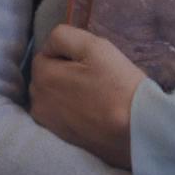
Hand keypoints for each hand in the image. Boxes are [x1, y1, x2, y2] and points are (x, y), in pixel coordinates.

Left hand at [28, 24, 144, 169]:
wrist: (137, 130)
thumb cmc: (118, 85)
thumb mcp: (94, 47)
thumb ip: (63, 36)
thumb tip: (50, 45)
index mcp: (43, 77)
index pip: (46, 54)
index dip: (69, 54)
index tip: (91, 63)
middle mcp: (37, 101)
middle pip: (46, 75)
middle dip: (63, 72)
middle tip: (95, 78)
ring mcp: (47, 122)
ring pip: (51, 95)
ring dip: (65, 90)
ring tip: (94, 96)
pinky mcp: (60, 137)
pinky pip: (58, 114)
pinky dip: (69, 109)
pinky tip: (91, 111)